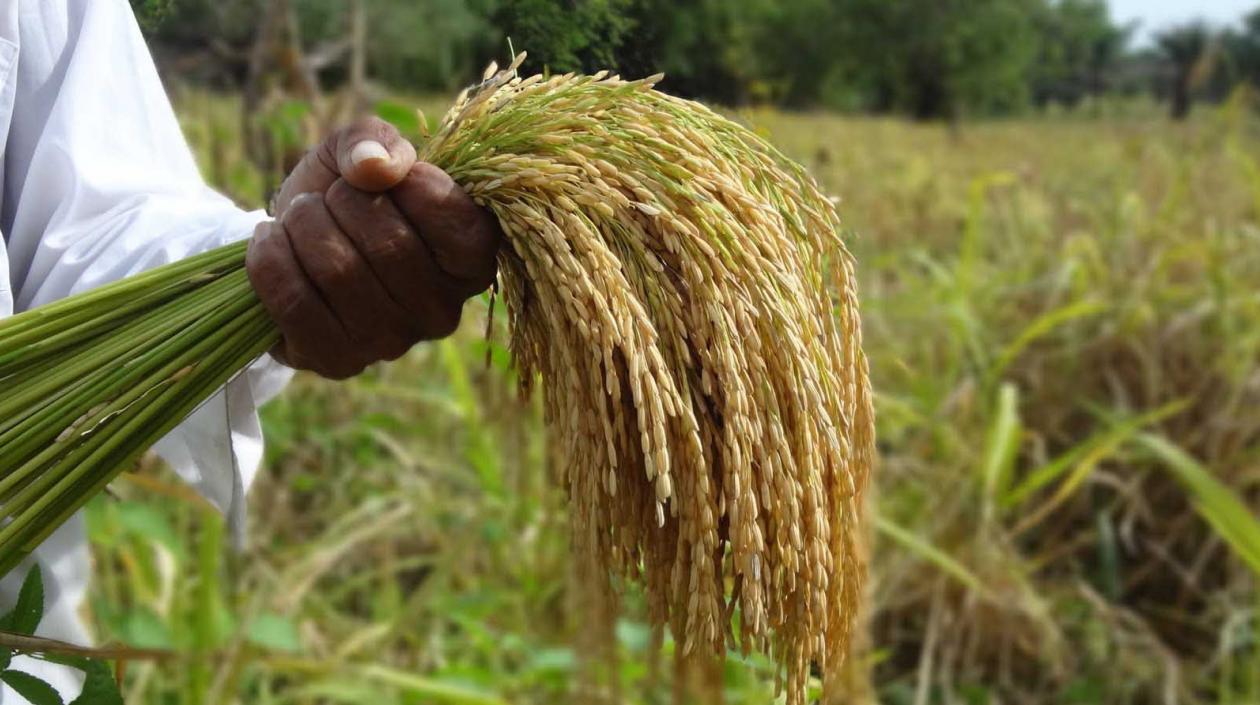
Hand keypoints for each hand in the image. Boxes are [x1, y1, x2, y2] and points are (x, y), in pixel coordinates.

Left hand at [246, 118, 501, 378]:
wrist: (290, 239)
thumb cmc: (343, 193)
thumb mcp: (363, 150)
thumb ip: (375, 141)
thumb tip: (374, 167)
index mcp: (470, 261)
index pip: (456, 220)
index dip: (411, 184)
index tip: (381, 175)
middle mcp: (443, 312)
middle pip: (390, 246)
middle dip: (342, 202)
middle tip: (328, 197)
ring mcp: (392, 343)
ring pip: (338, 271)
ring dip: (302, 225)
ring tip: (298, 216)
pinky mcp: (339, 362)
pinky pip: (295, 303)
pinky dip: (270, 259)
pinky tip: (270, 241)